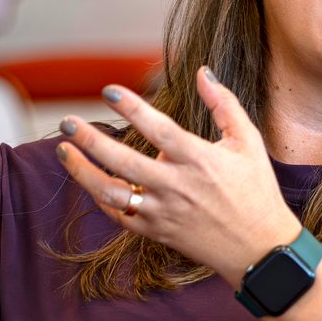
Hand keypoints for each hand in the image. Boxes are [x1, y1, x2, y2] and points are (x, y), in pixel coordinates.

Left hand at [55, 67, 300, 286]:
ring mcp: (163, 213)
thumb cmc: (256, 190)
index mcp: (200, 161)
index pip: (159, 130)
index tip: (108, 90)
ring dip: (82, 172)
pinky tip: (87, 178)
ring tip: (62, 150)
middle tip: (67, 122)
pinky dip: (100, 197)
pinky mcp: (156, 232)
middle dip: (90, 140)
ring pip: (112, 193)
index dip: (132, 108)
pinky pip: (119, 215)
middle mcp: (178, 188)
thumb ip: (224, 103)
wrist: (259, 249)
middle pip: (124, 162)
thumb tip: (201, 71)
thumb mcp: (248, 141)